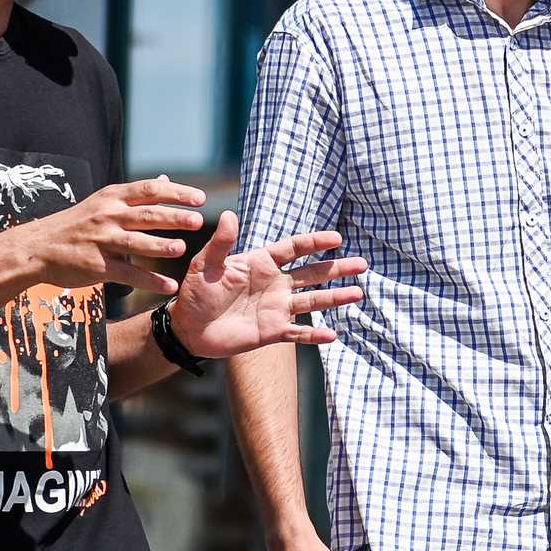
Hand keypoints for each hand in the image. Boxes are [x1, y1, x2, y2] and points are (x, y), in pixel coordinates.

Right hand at [16, 177, 209, 292]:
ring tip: (181, 249)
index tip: (200, 198)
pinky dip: (150, 281)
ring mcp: (101, 241)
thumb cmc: (78, 223)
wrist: (39, 247)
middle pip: (146, 214)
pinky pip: (128, 274)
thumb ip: (136, 195)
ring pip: (136, 242)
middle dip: (173, 217)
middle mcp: (108, 216)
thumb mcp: (103, 201)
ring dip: (161, 246)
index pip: (149, 190)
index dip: (176, 193)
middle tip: (197, 221)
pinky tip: (169, 286)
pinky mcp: (97, 266)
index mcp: (112, 198)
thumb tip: (165, 180)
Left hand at [171, 212, 368, 357]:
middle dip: (337, 269)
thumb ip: (220, 244)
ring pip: (312, 301)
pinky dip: (314, 335)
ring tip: (357, 293)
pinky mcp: (272, 332)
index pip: (294, 249)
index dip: (315, 242)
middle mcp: (275, 284)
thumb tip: (229, 215)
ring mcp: (276, 308)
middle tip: (362, 264)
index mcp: (261, 263)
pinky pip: (298, 333)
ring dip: (335, 297)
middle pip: (312, 274)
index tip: (337, 238)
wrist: (187, 328)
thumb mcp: (204, 265)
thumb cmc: (194, 293)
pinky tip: (332, 335)